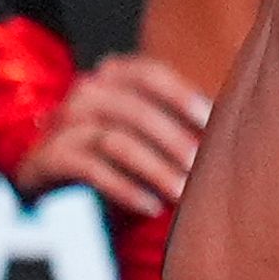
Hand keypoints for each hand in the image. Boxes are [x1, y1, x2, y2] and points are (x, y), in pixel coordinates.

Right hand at [20, 53, 211, 214]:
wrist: (54, 182)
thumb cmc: (117, 152)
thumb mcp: (149, 131)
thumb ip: (179, 121)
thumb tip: (231, 125)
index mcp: (113, 77)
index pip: (148, 73)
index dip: (180, 94)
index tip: (210, 119)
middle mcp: (84, 93)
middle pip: (134, 109)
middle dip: (173, 140)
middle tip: (201, 167)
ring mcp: (61, 125)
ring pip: (114, 140)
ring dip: (154, 169)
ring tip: (181, 193)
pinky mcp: (47, 159)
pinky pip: (90, 170)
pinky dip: (124, 189)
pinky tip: (150, 206)